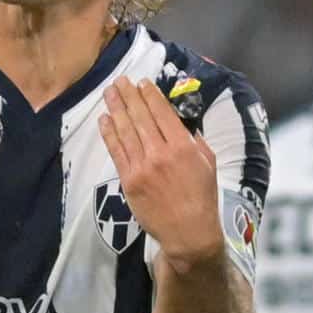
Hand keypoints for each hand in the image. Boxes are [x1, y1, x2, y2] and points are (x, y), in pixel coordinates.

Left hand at [98, 79, 220, 270]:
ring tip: (109, 92)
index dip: (150, 95)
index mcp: (183, 146)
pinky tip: (104, 119)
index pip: (162, 112)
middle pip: (141, 117)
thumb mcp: (208, 164)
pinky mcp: (129, 180)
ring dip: (116, 108)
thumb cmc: (202, 198)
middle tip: (120, 80)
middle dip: (129, 96)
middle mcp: (161, 152)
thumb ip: (195, 140)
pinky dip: (109, 134)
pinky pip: (116, 151)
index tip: (142, 82)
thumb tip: (180, 123)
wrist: (188, 232)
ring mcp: (142, 166)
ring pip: (126, 131)